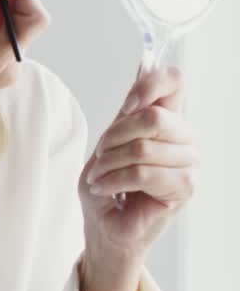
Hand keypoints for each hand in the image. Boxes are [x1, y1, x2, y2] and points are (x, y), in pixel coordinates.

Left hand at [79, 65, 198, 261]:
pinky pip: (142, 173)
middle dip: (115, 137)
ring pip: (143, 148)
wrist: (106, 226)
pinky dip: (114, 180)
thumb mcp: (110, 140)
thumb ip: (129, 109)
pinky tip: (105, 188)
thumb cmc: (108, 186)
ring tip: (100, 178)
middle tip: (101, 156)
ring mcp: (189, 161)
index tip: (129, 103)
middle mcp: (184, 136)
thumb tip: (144, 64)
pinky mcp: (185, 187)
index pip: (175, 81)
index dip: (151, 84)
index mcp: (168, 118)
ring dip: (110, 164)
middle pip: (153, 117)